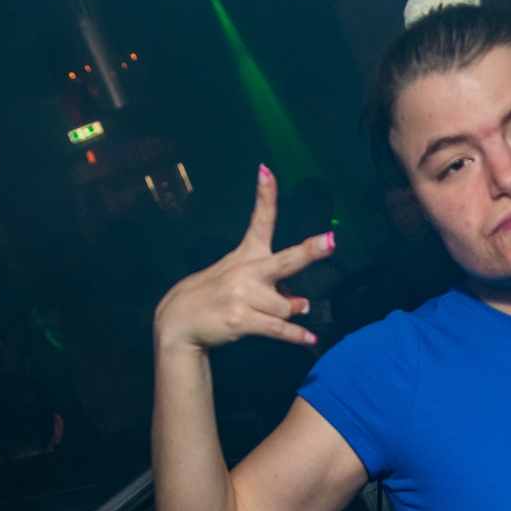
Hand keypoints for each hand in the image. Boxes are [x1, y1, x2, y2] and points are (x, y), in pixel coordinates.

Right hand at [152, 165, 333, 352]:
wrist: (179, 321)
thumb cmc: (215, 296)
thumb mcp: (239, 278)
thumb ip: (274, 285)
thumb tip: (302, 303)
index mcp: (246, 254)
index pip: (259, 220)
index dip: (265, 195)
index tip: (266, 170)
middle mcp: (246, 272)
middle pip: (285, 261)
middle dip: (309, 251)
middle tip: (331, 241)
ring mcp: (242, 296)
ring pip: (287, 307)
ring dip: (288, 314)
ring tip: (274, 314)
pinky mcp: (240, 320)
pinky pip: (278, 329)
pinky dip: (296, 336)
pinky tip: (309, 340)